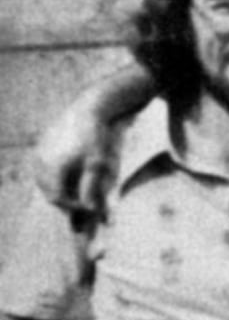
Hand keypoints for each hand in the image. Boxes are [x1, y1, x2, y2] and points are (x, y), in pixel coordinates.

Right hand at [33, 103, 119, 219]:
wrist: (89, 109)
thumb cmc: (96, 137)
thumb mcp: (97, 164)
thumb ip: (92, 188)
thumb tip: (92, 210)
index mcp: (54, 167)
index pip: (56, 198)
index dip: (72, 207)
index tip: (88, 208)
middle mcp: (42, 161)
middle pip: (48, 190)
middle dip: (64, 199)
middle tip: (82, 202)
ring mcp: (39, 152)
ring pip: (43, 180)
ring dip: (57, 188)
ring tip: (76, 190)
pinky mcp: (41, 145)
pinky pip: (43, 168)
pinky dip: (54, 176)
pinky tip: (69, 175)